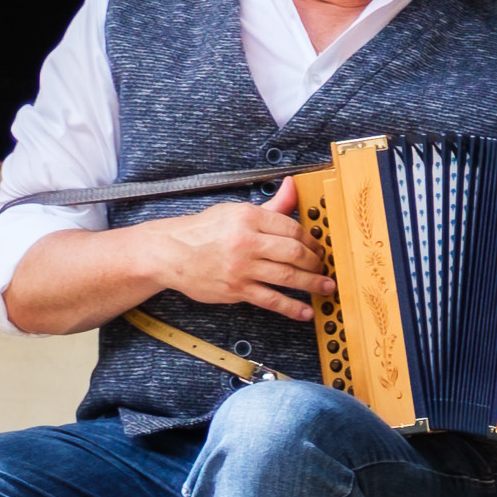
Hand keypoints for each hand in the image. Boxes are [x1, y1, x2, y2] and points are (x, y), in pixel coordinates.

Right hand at [159, 177, 333, 321]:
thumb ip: (271, 205)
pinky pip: (270, 300)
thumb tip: (293, 185)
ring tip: (327, 287)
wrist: (169, 252)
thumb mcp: (236, 211)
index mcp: (248, 217)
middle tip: (325, 267)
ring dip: (312, 284)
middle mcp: (245, 242)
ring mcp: (241, 267)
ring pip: (287, 277)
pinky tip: (306, 311)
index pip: (292, 228)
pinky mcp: (235, 289)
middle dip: (316, 262)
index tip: (320, 247)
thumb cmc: (204, 230)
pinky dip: (292, 307)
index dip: (312, 240)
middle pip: (294, 252)